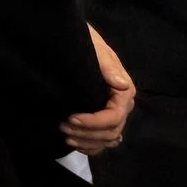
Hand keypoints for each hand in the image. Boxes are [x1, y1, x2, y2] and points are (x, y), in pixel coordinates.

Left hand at [62, 27, 135, 155]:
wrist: (74, 40)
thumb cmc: (85, 43)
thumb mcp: (94, 48)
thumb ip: (107, 66)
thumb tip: (121, 85)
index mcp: (123, 90)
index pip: (114, 116)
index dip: (93, 122)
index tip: (70, 117)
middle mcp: (122, 104)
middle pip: (111, 131)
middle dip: (87, 133)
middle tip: (62, 126)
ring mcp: (113, 113)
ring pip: (107, 140)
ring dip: (87, 142)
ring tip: (64, 135)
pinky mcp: (102, 119)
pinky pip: (102, 141)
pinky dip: (90, 147)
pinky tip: (74, 144)